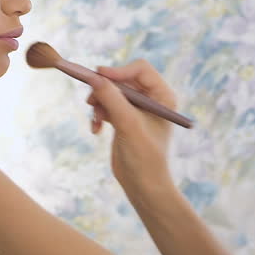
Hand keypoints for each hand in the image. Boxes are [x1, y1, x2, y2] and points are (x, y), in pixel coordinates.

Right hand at [85, 60, 176, 192]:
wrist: (142, 186)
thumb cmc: (144, 157)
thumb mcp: (128, 124)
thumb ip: (112, 98)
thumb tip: (94, 77)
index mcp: (163, 96)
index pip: (140, 69)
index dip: (119, 71)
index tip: (98, 76)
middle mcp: (151, 99)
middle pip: (122, 79)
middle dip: (105, 89)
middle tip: (91, 101)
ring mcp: (136, 109)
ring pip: (111, 92)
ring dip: (99, 103)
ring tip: (95, 119)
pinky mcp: (123, 119)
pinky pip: (106, 105)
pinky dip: (98, 114)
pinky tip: (96, 129)